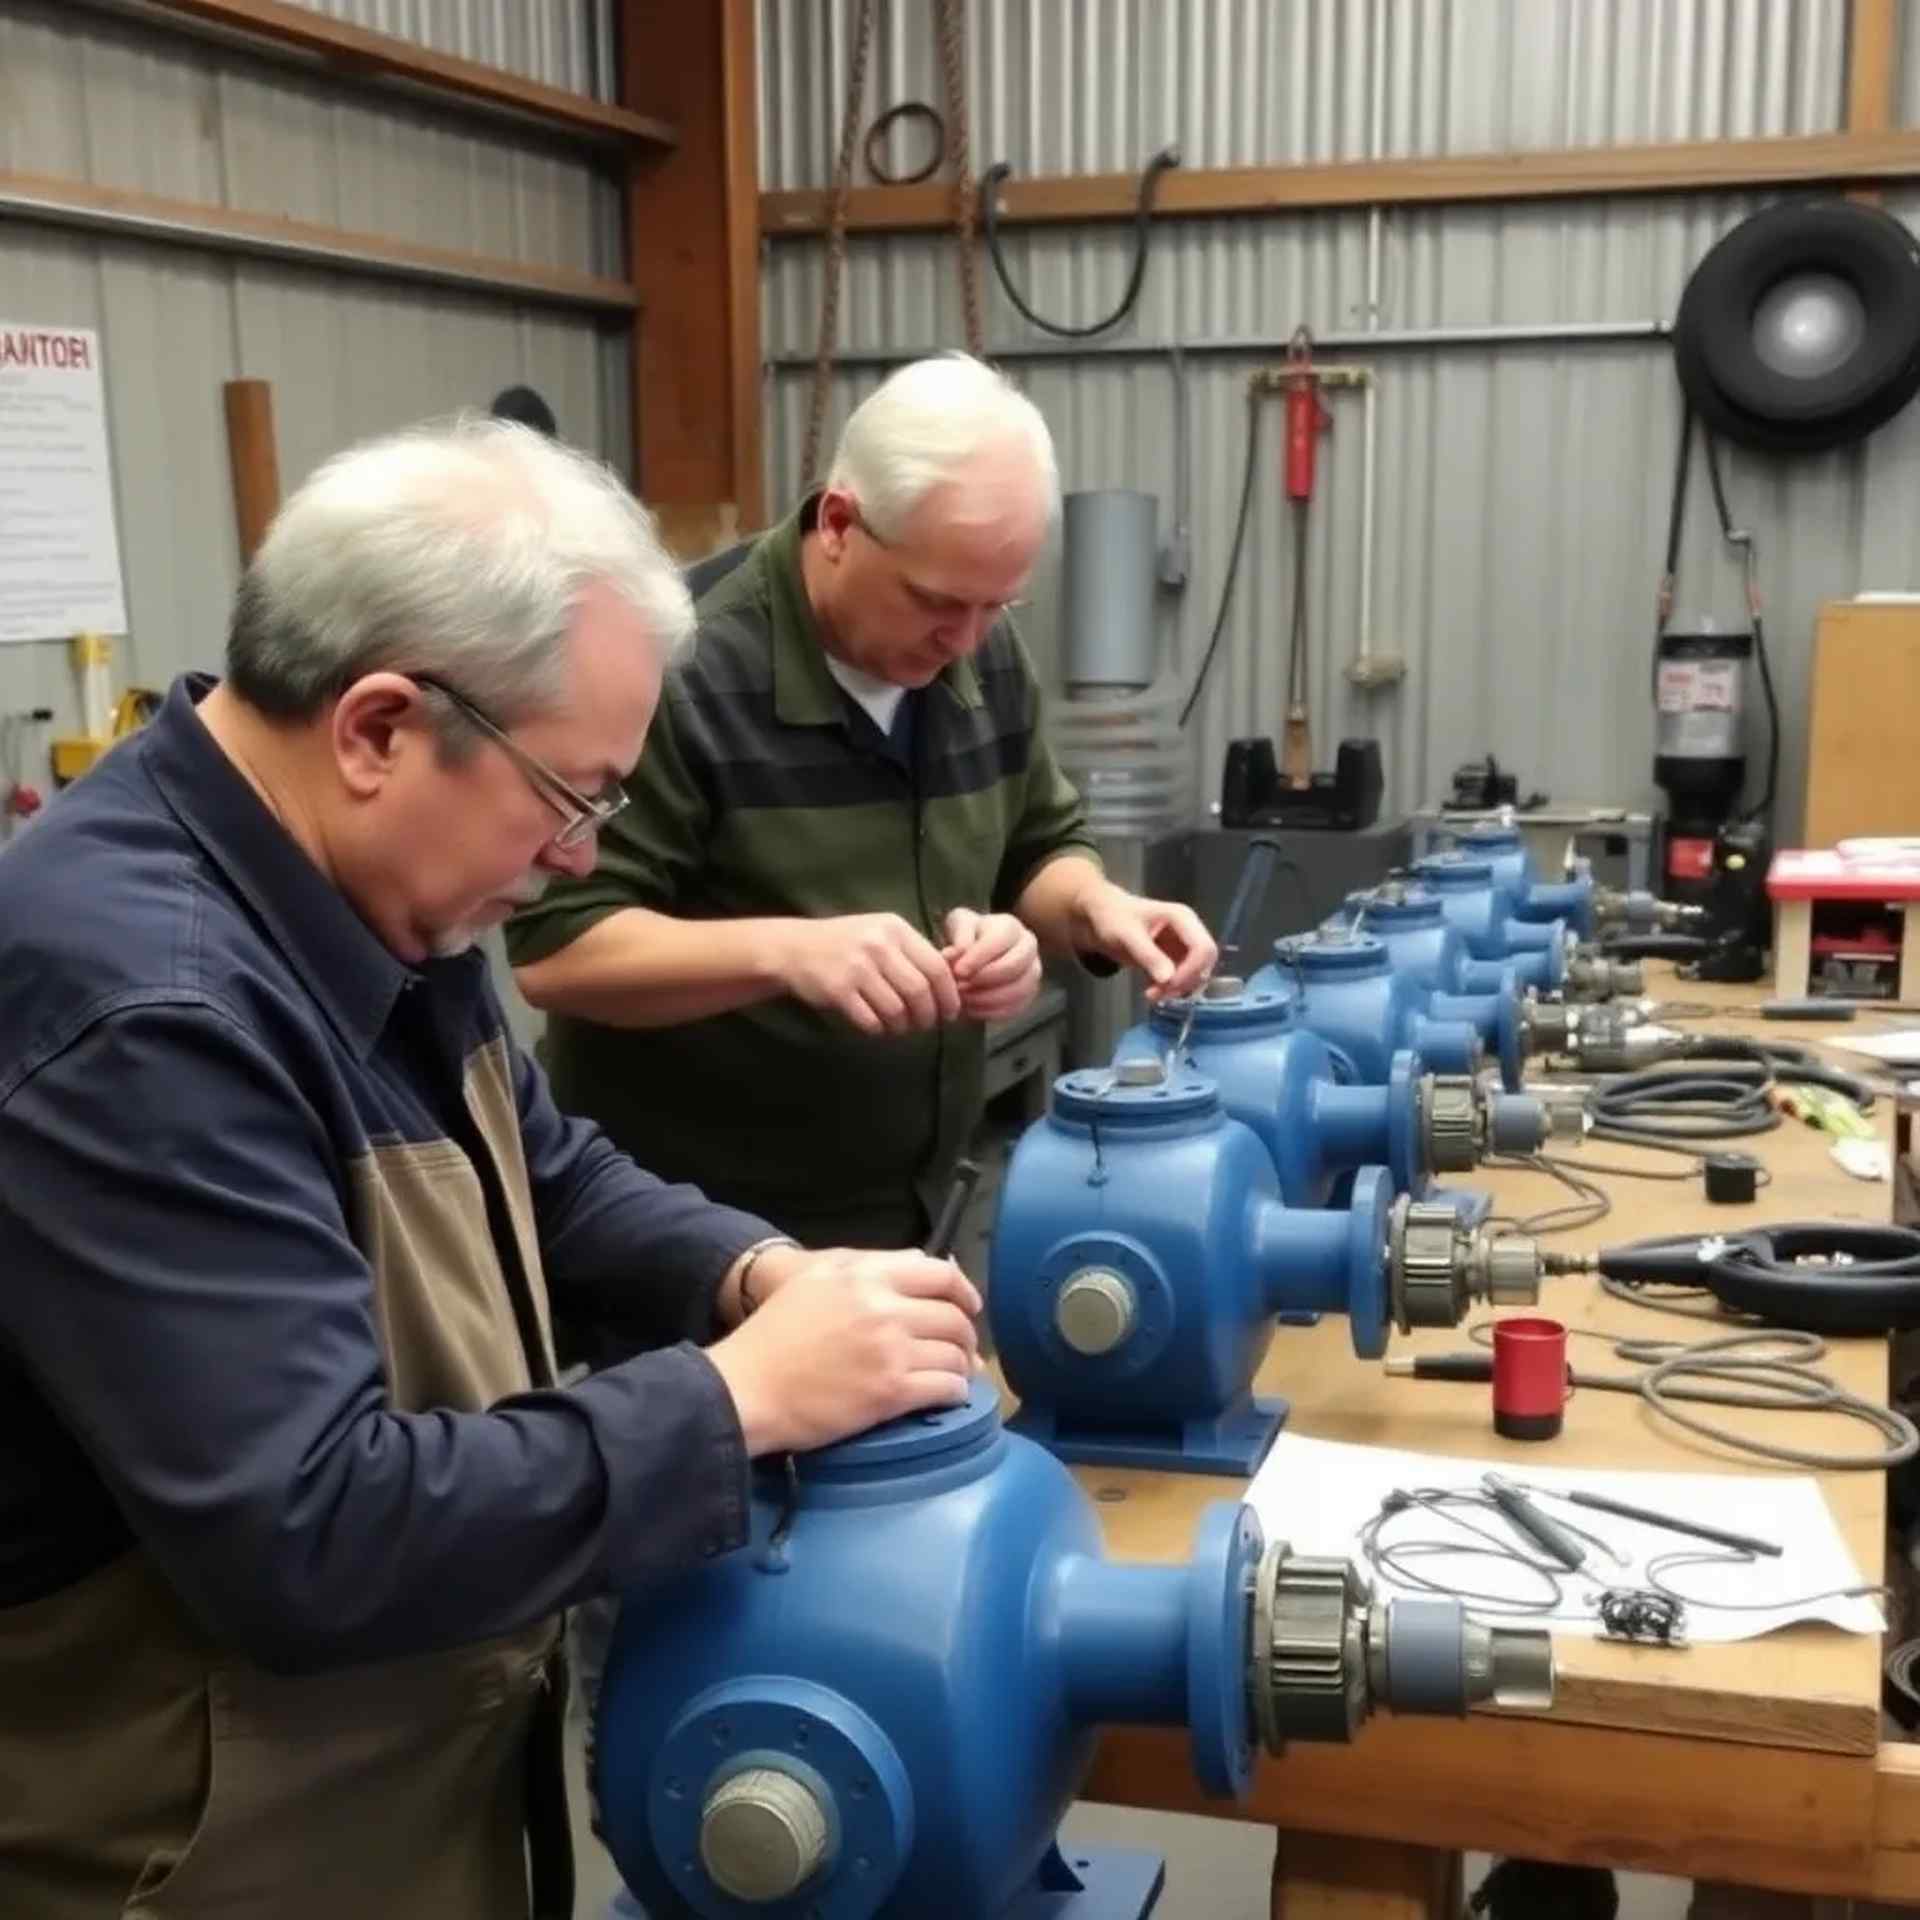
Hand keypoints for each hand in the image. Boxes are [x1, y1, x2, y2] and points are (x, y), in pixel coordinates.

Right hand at [705, 1250, 982, 1453]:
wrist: (746, 1387)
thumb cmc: (773, 1333)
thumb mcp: (816, 1278)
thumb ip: (868, 1265)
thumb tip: (922, 1264)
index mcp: (866, 1274)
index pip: (939, 1273)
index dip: (964, 1290)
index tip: (968, 1306)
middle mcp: (884, 1307)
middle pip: (953, 1316)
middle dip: (966, 1334)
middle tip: (964, 1348)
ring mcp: (891, 1350)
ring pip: (955, 1354)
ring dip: (963, 1365)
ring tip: (958, 1374)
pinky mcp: (890, 1392)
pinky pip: (945, 1388)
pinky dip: (955, 1392)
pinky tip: (948, 1396)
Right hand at [777, 913, 960, 1035]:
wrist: (795, 947)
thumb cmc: (846, 943)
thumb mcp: (881, 933)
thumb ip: (912, 951)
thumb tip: (952, 983)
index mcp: (895, 928)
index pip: (937, 966)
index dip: (949, 995)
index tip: (950, 1012)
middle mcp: (878, 945)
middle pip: (920, 991)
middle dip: (929, 1015)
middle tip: (927, 1025)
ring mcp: (857, 967)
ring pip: (897, 1009)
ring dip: (904, 1026)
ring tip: (901, 1027)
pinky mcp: (838, 990)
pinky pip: (871, 1020)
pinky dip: (880, 1030)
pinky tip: (879, 1027)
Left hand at [941, 908, 1041, 1023]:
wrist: (977, 951)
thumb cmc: (967, 935)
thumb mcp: (958, 925)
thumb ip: (958, 936)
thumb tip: (955, 954)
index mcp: (1010, 927)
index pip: (999, 942)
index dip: (978, 958)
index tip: (957, 971)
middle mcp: (1028, 947)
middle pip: (1014, 967)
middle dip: (984, 980)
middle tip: (959, 987)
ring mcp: (1032, 971)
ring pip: (1018, 990)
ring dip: (987, 999)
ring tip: (963, 999)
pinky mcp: (1029, 993)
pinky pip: (1016, 1008)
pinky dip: (992, 1012)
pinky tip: (971, 1009)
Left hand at [1073, 881, 1218, 1003]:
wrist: (1102, 916)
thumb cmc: (1115, 918)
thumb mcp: (1128, 935)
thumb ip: (1149, 955)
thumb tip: (1168, 980)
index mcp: (1183, 918)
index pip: (1203, 948)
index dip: (1191, 970)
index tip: (1168, 985)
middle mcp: (1189, 932)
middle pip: (1204, 963)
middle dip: (1185, 982)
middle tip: (1159, 993)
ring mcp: (1183, 946)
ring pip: (1195, 974)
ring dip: (1177, 989)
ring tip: (1151, 995)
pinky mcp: (1174, 959)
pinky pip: (1181, 979)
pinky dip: (1169, 989)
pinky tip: (1150, 991)